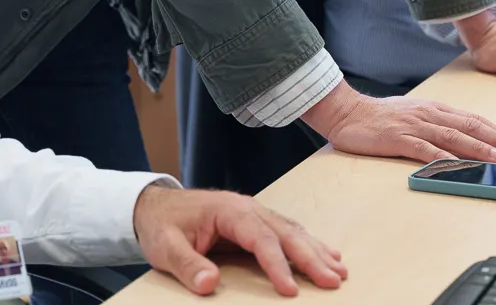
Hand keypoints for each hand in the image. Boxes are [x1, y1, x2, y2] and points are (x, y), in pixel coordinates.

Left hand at [132, 184, 346, 296]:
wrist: (156, 206)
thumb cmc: (162, 224)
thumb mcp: (166, 247)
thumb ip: (187, 265)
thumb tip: (209, 283)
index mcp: (229, 210)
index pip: (260, 238)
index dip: (277, 264)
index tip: (290, 289)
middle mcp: (248, 208)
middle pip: (286, 232)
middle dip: (311, 257)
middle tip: (333, 280)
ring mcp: (255, 213)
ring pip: (292, 231)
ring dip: (317, 251)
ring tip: (340, 270)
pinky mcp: (256, 222)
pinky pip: (287, 232)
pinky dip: (309, 244)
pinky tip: (326, 254)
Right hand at [301, 80, 495, 163]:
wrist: (349, 112)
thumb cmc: (381, 116)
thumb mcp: (414, 114)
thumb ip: (436, 124)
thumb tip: (462, 138)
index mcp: (435, 109)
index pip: (472, 119)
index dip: (495, 131)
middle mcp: (429, 114)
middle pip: (469, 126)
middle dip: (495, 139)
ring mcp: (414, 126)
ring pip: (452, 137)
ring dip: (476, 148)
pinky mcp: (399, 138)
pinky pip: (425, 149)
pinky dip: (443, 158)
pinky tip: (456, 166)